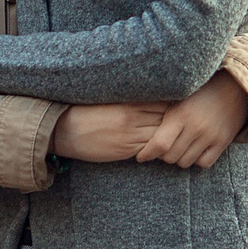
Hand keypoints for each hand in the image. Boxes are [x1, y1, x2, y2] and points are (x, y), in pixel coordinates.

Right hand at [50, 101, 170, 162]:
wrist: (64, 130)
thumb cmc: (86, 112)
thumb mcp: (110, 99)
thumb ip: (131, 100)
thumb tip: (153, 98)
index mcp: (128, 101)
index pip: (162, 100)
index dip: (173, 103)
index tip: (179, 104)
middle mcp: (132, 116)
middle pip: (165, 117)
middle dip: (175, 118)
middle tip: (184, 120)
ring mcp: (130, 134)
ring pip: (161, 134)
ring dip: (169, 134)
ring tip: (176, 134)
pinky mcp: (126, 149)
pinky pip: (150, 148)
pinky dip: (158, 147)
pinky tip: (161, 145)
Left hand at [136, 69, 247, 168]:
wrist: (233, 87)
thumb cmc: (199, 91)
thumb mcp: (176, 97)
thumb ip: (160, 113)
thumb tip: (133, 126)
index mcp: (180, 115)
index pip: (159, 144)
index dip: (146, 154)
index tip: (140, 157)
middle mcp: (195, 128)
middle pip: (170, 157)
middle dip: (163, 155)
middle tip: (163, 147)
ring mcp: (210, 136)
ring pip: (185, 162)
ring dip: (179, 158)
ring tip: (178, 147)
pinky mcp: (222, 142)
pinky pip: (203, 163)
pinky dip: (196, 160)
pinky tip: (194, 149)